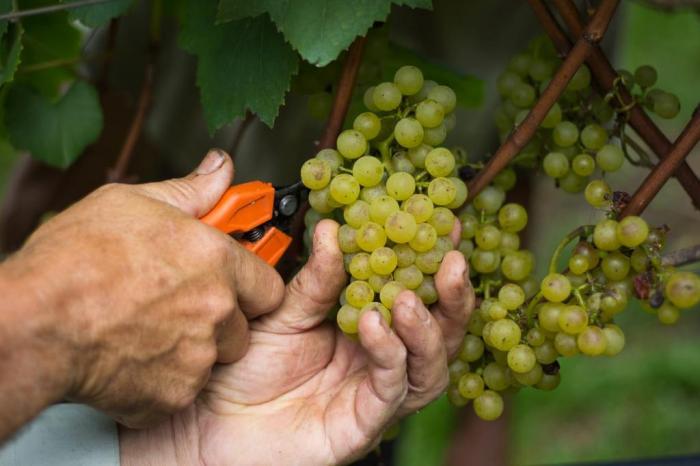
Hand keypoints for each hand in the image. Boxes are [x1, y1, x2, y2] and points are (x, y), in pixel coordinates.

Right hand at [2, 149, 283, 429]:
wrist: (34, 322)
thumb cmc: (75, 260)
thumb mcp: (134, 203)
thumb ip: (191, 192)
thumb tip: (220, 168)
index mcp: (218, 261)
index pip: (269, 285)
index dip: (250, 287)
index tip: (232, 285)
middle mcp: (217, 310)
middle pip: (242, 326)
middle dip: (219, 321)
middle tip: (176, 308)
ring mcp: (198, 356)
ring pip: (212, 359)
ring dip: (190, 350)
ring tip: (146, 330)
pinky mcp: (174, 394)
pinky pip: (181, 388)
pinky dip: (161, 379)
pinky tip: (131, 356)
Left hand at [120, 220, 474, 464]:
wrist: (206, 417)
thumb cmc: (241, 366)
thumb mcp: (281, 311)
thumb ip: (314, 278)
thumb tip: (334, 230)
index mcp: (364, 327)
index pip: (413, 294)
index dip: (432, 262)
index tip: (444, 225)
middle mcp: (378, 361)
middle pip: (437, 334)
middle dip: (452, 297)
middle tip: (451, 261)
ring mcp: (374, 394)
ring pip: (427, 367)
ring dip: (426, 329)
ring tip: (408, 296)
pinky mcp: (362, 424)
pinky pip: (389, 390)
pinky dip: (389, 353)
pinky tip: (373, 323)